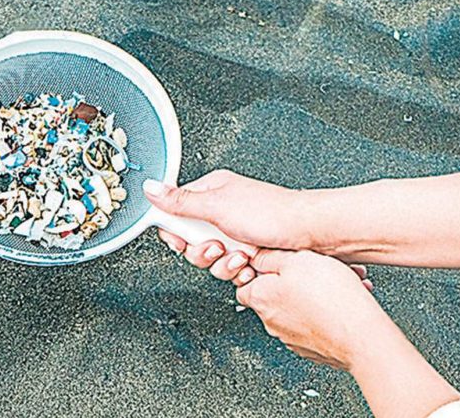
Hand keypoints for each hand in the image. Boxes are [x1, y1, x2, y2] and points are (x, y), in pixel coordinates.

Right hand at [143, 170, 317, 284]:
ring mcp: (236, 233)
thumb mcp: (218, 205)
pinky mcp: (248, 252)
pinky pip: (230, 268)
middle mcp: (222, 213)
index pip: (175, 213)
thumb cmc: (272, 212)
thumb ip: (180, 201)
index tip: (181, 238)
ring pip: (210, 259)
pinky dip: (238, 270)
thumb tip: (151, 188)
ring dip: (223, 263)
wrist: (308, 233)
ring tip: (240, 256)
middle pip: (191, 241)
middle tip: (217, 246)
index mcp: (212, 193)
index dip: (175, 230)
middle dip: (202, 251)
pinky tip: (250, 265)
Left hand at [236, 250, 383, 369]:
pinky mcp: (312, 348)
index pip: (244, 285)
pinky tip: (344, 300)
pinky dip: (325, 312)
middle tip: (317, 269)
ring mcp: (291, 338)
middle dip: (295, 280)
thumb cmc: (331, 297)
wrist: (360, 336)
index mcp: (261, 298)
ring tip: (340, 281)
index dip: (260, 271)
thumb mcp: (299, 259)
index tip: (277, 263)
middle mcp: (271, 321)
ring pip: (298, 308)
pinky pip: (314, 323)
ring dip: (315, 294)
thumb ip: (272, 256)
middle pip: (275, 295)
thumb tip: (257, 256)